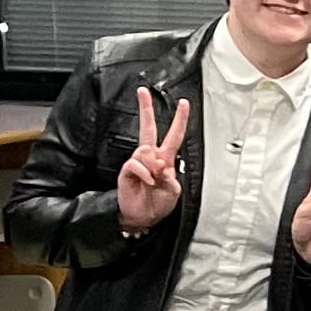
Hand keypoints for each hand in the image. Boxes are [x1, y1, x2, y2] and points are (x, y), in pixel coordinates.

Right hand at [115, 87, 189, 231]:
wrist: (142, 218)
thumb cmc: (157, 205)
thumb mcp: (172, 191)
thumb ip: (170, 176)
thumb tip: (160, 164)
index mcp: (165, 160)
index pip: (173, 135)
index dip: (179, 120)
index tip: (183, 103)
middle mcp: (150, 158)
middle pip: (148, 128)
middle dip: (145, 109)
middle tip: (142, 91)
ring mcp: (138, 163)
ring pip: (146, 150)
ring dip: (153, 166)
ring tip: (154, 180)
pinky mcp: (127, 170)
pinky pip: (136, 164)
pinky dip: (145, 174)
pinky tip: (147, 182)